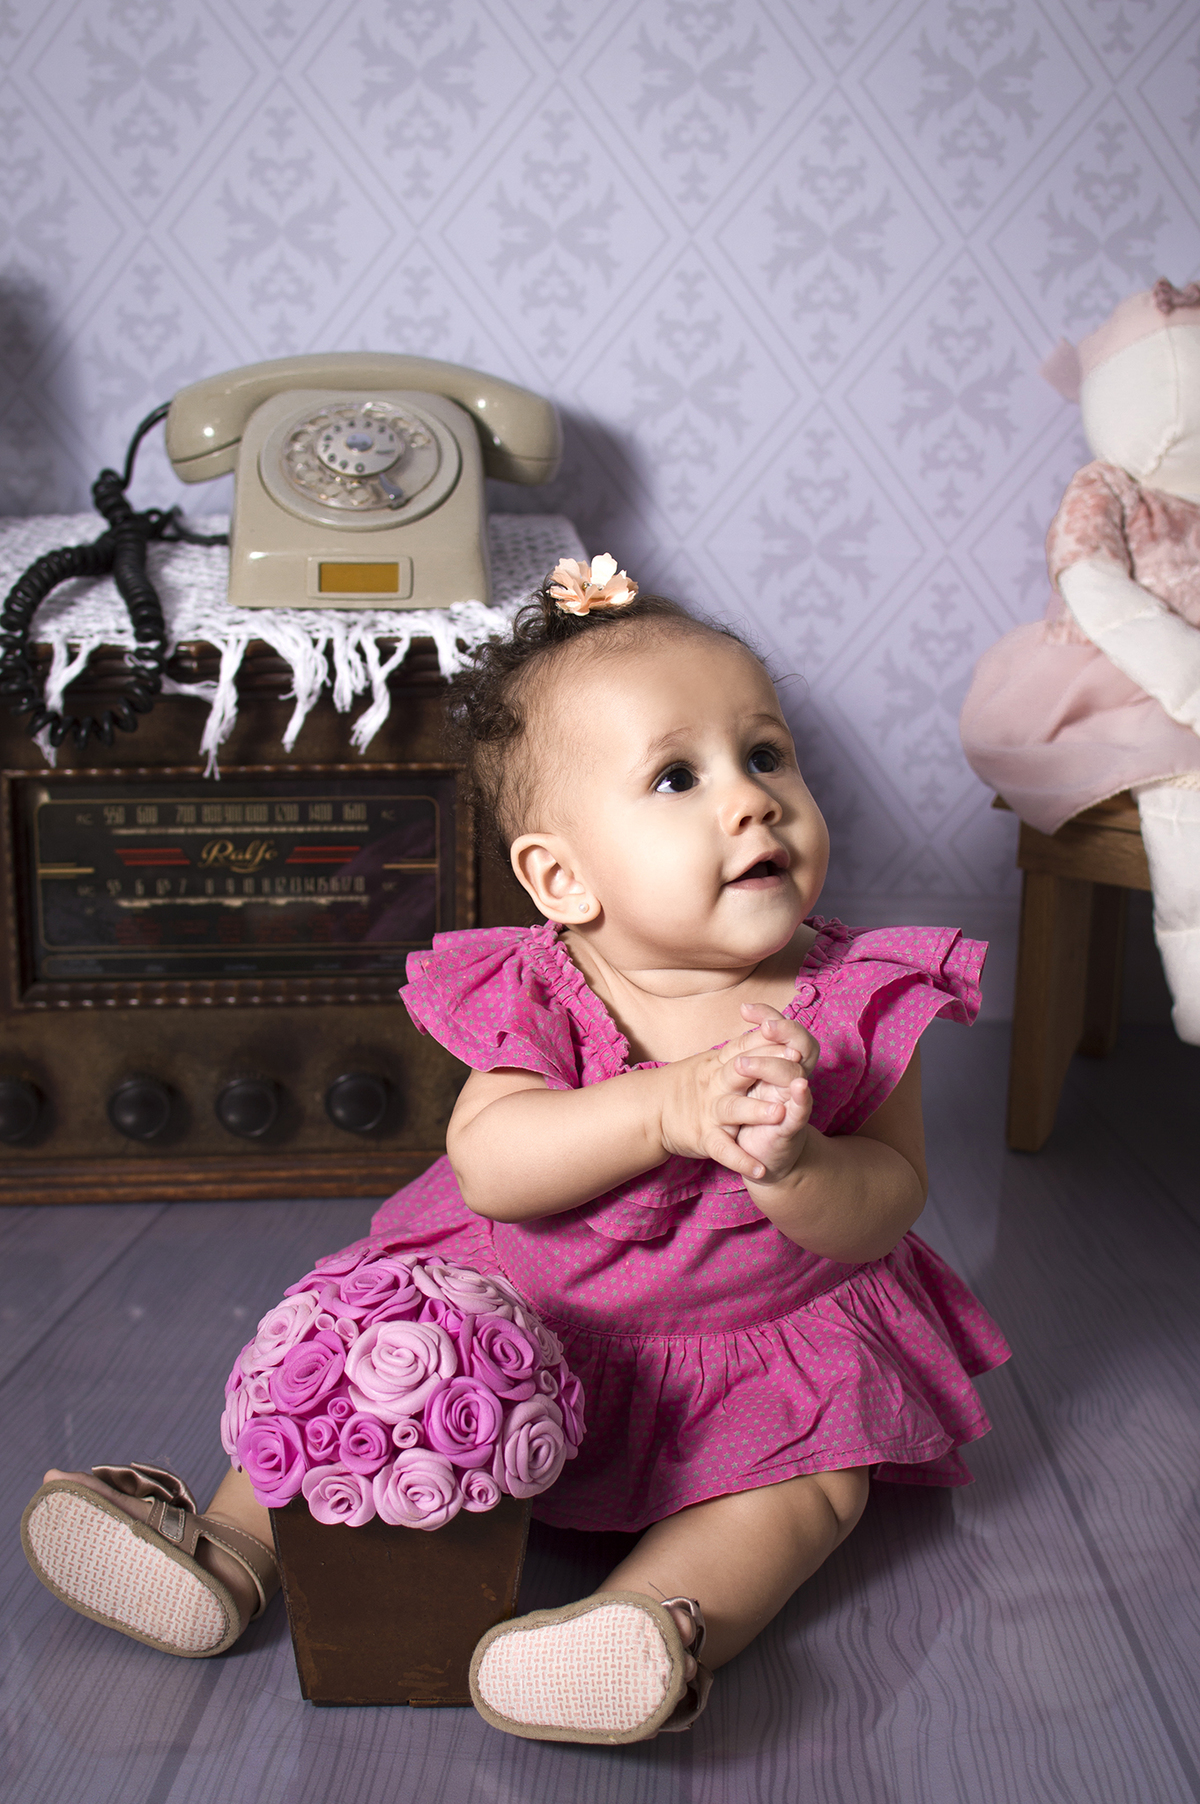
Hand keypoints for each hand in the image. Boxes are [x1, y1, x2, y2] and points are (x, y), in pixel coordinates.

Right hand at [657, 1004, 817, 1183]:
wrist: (651, 1109)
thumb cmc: (692, 1083)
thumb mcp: (713, 1061)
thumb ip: (741, 1048)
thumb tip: (770, 1026)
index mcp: (720, 1063)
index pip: (745, 1047)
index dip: (768, 1043)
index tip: (793, 1040)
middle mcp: (715, 1083)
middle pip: (740, 1071)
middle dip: (766, 1067)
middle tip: (794, 1065)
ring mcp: (709, 1111)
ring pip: (733, 1109)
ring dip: (755, 1110)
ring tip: (779, 1114)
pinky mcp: (704, 1137)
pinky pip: (723, 1150)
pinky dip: (740, 1160)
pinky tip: (760, 1168)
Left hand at [727, 1003, 817, 1184]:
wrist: (760, 1156)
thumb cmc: (754, 1111)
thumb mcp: (750, 1077)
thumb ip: (751, 1047)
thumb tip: (746, 1010)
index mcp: (783, 1064)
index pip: (786, 1031)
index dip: (770, 1015)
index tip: (745, 1009)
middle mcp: (793, 1079)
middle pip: (799, 1046)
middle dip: (783, 1033)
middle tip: (763, 1027)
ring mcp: (793, 1102)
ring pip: (795, 1076)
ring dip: (775, 1066)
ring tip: (746, 1063)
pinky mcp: (791, 1128)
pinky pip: (801, 1111)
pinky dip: (802, 1099)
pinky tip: (800, 1087)